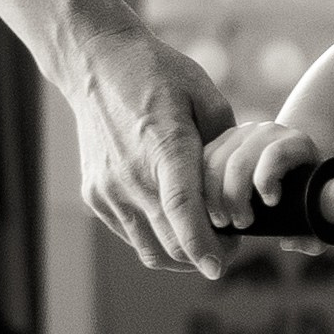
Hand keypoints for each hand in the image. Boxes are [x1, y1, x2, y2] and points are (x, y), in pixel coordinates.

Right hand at [65, 14, 233, 278]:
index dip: (202, 246)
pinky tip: (171, 218)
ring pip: (150, 250)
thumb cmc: (159, 75)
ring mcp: (108, 190)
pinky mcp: (95, 197)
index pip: (181, 210)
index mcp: (164, 147)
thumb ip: (227, 145)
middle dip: (205, 254)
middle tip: (230, 243)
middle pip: (171, 243)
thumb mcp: (205, 96)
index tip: (219, 268)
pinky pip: (132, 235)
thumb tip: (238, 185)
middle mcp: (131, 176)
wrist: (97, 65)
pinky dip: (156, 238)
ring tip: (202, 238)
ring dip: (180, 255)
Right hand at [204, 116, 320, 233]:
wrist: (293, 165)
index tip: (270, 204)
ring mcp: (241, 134)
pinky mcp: (220, 140)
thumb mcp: (317, 210)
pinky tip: (206, 209)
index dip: (268, 179)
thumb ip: (313, 234)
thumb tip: (289, 242)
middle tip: (240, 225)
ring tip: (222, 222)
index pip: (277, 154)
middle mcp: (268, 133)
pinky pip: (201, 161)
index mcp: (296, 144)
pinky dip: (199, 187)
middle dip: (234, 198)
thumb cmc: (307, 192)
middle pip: (240, 161)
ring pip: (215, 161)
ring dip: (213, 197)